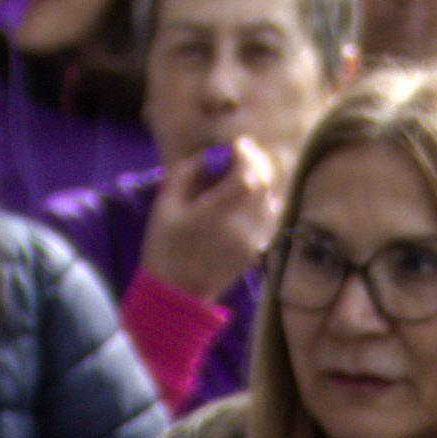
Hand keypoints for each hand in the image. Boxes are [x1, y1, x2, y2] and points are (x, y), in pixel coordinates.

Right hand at [143, 136, 286, 301]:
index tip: (238, 145)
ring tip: (245, 175)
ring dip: (262, 182)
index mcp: (216, 213)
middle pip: (263, 185)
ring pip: (270, 200)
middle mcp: (241, 226)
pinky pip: (270, 218)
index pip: (247, 176)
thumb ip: (187, 174)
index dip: (246, 155)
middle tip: (242, 154)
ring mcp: (253, 240)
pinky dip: (264, 202)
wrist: (178, 292)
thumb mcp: (165, 206)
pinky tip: (250, 198)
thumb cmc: (165, 246)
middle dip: (255, 163)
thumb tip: (209, 156)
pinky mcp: (257, 250)